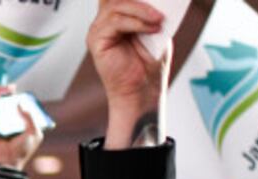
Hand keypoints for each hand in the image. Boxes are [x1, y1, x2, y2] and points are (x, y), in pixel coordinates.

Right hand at [0, 86, 43, 170]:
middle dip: (7, 92)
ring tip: (7, 89)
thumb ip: (31, 117)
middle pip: (3, 102)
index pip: (16, 108)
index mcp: (15, 125)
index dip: (19, 98)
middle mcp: (3, 122)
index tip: (22, 93)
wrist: (6, 162)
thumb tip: (20, 103)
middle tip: (13, 88)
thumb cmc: (21, 151)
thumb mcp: (34, 133)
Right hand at [88, 0, 168, 148]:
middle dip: (141, 0)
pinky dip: (136, 22)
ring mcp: (98, 30)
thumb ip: (151, 12)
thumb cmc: (148, 65)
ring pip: (117, 6)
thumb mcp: (155, 30)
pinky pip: (115, 22)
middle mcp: (104, 22)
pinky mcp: (96, 41)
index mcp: (117, 18)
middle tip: (160, 7)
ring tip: (158, 20)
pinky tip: (151, 28)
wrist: (142, 91)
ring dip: (142, 11)